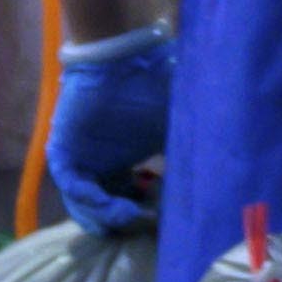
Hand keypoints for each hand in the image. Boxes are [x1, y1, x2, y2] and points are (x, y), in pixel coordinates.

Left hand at [47, 23, 172, 233]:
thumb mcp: (177, 127)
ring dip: (108, 217)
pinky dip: (91, 201)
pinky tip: (116, 208)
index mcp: (123, 160)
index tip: (165, 220)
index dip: (145, 214)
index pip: (127, 200)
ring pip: (85, 203)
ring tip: (133, 221)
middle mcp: (100, 162)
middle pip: (105, 207)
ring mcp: (80, 157)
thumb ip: (187, 155)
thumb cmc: (154, 83)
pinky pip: (72, 185)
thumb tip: (217, 185)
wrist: (126, 54)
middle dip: (125, 222)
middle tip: (148, 227)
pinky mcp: (65, 150)